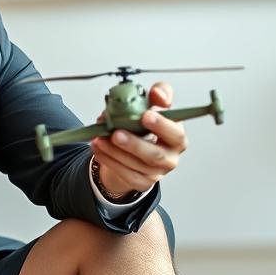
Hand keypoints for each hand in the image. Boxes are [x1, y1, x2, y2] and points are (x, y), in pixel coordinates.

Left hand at [90, 82, 187, 196]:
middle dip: (134, 144)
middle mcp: (170, 157)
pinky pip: (124, 174)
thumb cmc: (146, 128)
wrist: (135, 150)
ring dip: (115, 151)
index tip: (145, 115)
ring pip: (136, 165)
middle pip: (154, 154)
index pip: (175, 134)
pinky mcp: (141, 182)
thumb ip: (160, 95)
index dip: (162, 125)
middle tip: (116, 133)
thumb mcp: (154, 107)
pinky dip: (109, 160)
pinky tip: (99, 148)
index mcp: (176, 138)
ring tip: (100, 138)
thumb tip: (158, 92)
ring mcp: (156, 173)